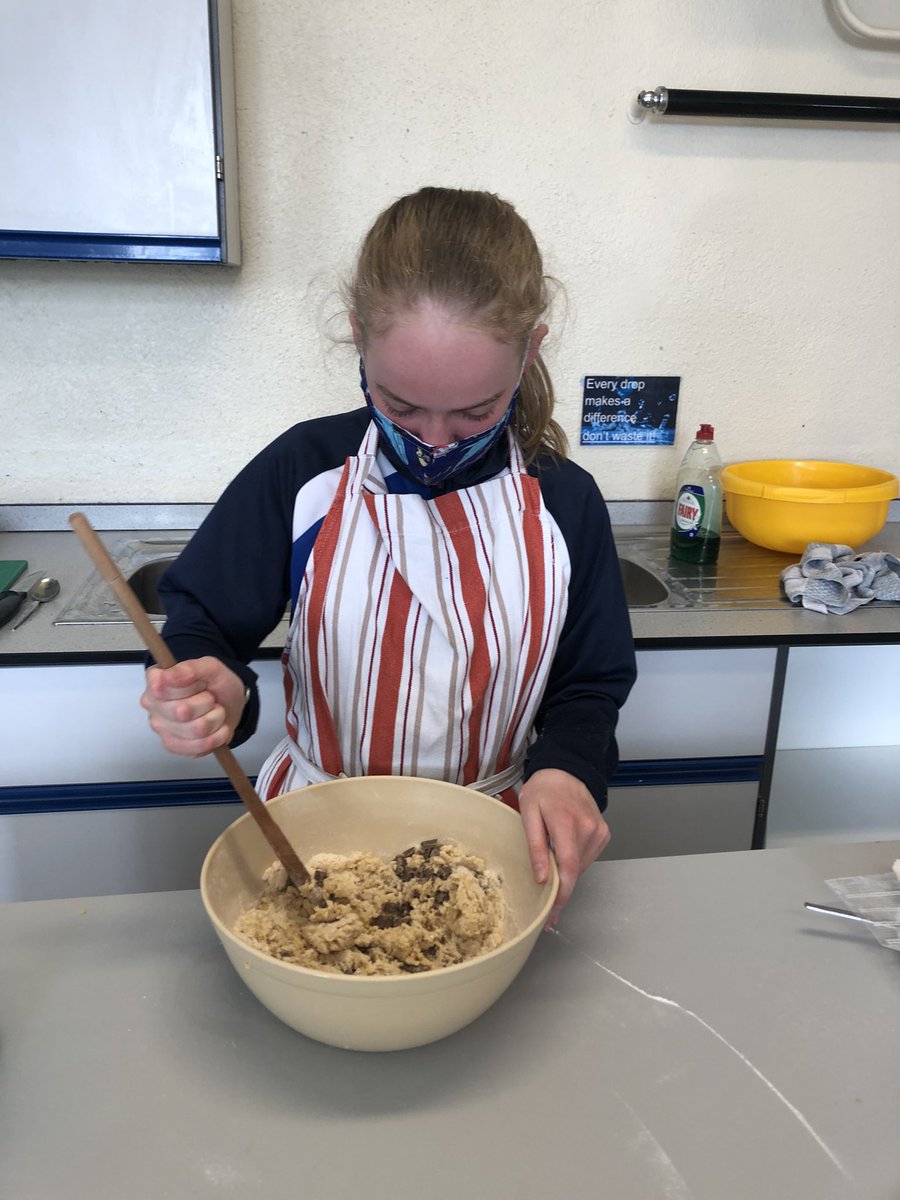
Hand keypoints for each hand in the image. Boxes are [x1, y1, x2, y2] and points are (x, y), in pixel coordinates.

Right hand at [140, 657, 246, 757]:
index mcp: (156, 680)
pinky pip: (198, 746)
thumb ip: (190, 668)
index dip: (190, 686)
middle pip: (182, 711)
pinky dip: (216, 736)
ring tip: (214, 711)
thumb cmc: (216, 685)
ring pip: (196, 729)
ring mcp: (160, 727)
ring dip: (215, 718)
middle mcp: (152, 704)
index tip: (199, 682)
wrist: (229, 704)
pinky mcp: (173, 745)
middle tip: (209, 698)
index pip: (162, 687)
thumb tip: (168, 676)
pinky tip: (215, 727)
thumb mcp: (210, 667)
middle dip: (207, 703)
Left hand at [518, 768, 610, 926]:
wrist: (566, 770)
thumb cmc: (543, 790)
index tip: (551, 915)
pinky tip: (563, 854)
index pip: (568, 868)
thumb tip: (542, 879)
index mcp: (566, 824)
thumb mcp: (529, 813)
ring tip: (552, 876)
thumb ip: (536, 847)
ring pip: (582, 867)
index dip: (561, 895)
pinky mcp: (603, 833)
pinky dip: (575, 863)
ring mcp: (599, 832)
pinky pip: (587, 858)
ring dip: (567, 876)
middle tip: (545, 908)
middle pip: (575, 871)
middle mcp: (589, 829)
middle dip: (561, 891)